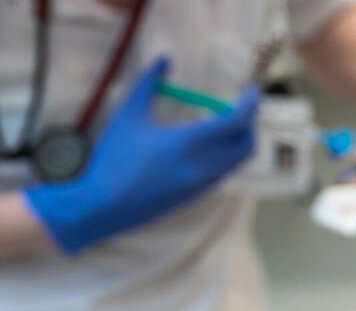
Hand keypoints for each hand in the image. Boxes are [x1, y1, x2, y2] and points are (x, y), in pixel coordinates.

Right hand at [22, 57, 257, 253]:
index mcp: (190, 142)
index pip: (236, 122)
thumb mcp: (127, 116)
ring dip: (237, 140)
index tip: (251, 92)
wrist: (104, 208)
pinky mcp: (197, 196)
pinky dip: (225, 156)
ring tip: (219, 123)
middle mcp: (204, 165)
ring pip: (238, 160)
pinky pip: (224, 172)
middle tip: (235, 108)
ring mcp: (203, 184)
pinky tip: (205, 146)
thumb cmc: (114, 158)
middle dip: (248, 124)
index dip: (250, 105)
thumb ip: (147, 83)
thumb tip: (165, 58)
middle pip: (247, 144)